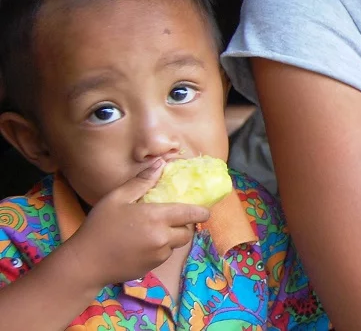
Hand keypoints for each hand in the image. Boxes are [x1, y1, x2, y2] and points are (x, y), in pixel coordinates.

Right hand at [69, 159, 210, 286]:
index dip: (202, 212)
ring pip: (176, 244)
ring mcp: (158, 255)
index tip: (205, 209)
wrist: (84, 263)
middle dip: (185, 225)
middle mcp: (162, 238)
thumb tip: (160, 164)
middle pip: (187, 231)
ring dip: (172, 237)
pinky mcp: (152, 268)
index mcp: (157, 217)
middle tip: (173, 218)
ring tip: (156, 229)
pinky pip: (164, 255)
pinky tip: (144, 243)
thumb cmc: (99, 227)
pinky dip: (161, 249)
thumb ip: (141, 181)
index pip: (191, 214)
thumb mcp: (117, 198)